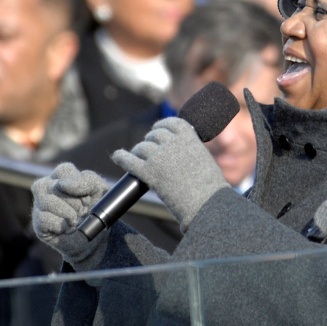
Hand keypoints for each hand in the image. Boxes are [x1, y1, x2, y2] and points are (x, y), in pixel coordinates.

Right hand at [31, 162, 109, 271]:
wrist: (96, 237)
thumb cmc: (96, 209)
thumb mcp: (99, 190)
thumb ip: (85, 180)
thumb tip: (62, 184)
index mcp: (61, 176)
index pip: (64, 170)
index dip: (79, 185)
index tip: (87, 197)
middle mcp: (46, 187)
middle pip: (56, 187)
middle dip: (76, 202)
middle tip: (82, 211)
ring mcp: (39, 205)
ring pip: (48, 202)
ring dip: (69, 214)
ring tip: (75, 220)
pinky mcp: (38, 223)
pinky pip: (44, 219)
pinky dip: (61, 226)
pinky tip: (67, 229)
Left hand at [112, 117, 228, 231]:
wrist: (207, 203)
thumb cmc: (209, 185)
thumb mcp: (202, 157)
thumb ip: (188, 148)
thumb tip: (174, 147)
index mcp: (188, 136)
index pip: (169, 123)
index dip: (161, 126)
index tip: (158, 129)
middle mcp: (172, 143)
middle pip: (154, 135)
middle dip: (150, 140)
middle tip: (150, 149)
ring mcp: (159, 157)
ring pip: (141, 148)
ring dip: (139, 151)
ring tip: (139, 157)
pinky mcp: (149, 172)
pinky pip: (129, 160)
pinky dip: (121, 157)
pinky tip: (117, 156)